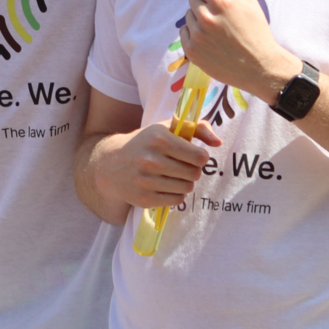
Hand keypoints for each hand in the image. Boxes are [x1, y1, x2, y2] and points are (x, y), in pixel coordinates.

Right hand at [96, 122, 221, 208]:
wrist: (110, 164)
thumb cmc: (144, 143)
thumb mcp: (164, 128)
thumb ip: (195, 127)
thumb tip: (218, 142)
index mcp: (159, 138)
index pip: (200, 156)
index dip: (199, 156)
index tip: (191, 154)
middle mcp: (151, 160)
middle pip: (195, 174)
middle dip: (192, 170)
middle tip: (180, 165)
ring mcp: (146, 181)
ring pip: (187, 188)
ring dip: (184, 183)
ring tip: (171, 175)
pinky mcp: (144, 198)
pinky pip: (176, 200)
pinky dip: (175, 194)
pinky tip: (164, 185)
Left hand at [180, 0, 299, 100]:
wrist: (260, 66)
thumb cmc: (256, 30)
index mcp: (221, 1)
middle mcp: (206, 17)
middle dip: (204, 2)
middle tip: (220, 15)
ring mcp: (197, 35)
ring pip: (189, 15)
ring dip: (199, 18)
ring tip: (218, 30)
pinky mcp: (191, 50)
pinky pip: (185, 31)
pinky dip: (195, 33)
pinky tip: (211, 40)